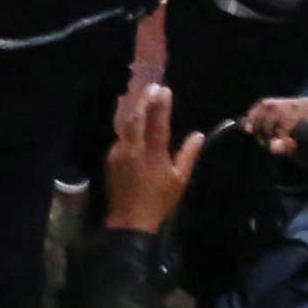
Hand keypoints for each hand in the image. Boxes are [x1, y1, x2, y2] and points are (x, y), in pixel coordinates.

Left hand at [99, 79, 203, 232]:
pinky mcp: (110, 158)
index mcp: (154, 154)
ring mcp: (119, 153)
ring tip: (142, 96)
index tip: (165, 89)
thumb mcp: (180, 180)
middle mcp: (134, 149)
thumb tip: (198, 135)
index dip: (161, 105)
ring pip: (125, 125)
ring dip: (134, 109)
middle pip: (137, 117)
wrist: (129, 220)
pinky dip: (126, 126)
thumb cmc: (159, 201)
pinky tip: (131, 121)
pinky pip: (119, 137)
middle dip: (145, 100)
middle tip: (152, 86)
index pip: (158, 122)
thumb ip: (188, 155)